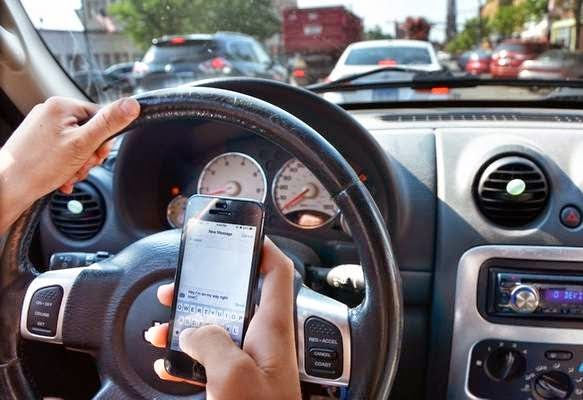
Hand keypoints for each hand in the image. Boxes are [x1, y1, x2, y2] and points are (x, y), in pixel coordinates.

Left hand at [0, 96, 139, 232]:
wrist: (8, 187)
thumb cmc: (40, 166)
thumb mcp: (84, 144)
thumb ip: (109, 123)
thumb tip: (132, 104)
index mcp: (62, 105)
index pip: (101, 117)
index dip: (103, 141)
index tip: (95, 155)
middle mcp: (51, 112)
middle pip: (90, 132)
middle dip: (89, 155)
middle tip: (80, 166)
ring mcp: (43, 127)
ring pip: (78, 145)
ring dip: (79, 164)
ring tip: (68, 173)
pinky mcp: (37, 142)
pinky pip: (64, 152)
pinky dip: (67, 167)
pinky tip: (62, 177)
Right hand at [144, 238, 300, 399]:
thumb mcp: (233, 374)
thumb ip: (212, 342)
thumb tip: (192, 332)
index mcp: (272, 329)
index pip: (277, 272)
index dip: (263, 247)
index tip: (242, 233)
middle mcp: (263, 340)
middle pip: (235, 297)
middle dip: (203, 290)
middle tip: (178, 287)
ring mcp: (250, 360)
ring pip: (217, 328)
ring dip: (188, 325)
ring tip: (163, 329)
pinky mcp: (237, 381)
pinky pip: (210, 358)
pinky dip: (187, 356)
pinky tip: (170, 360)